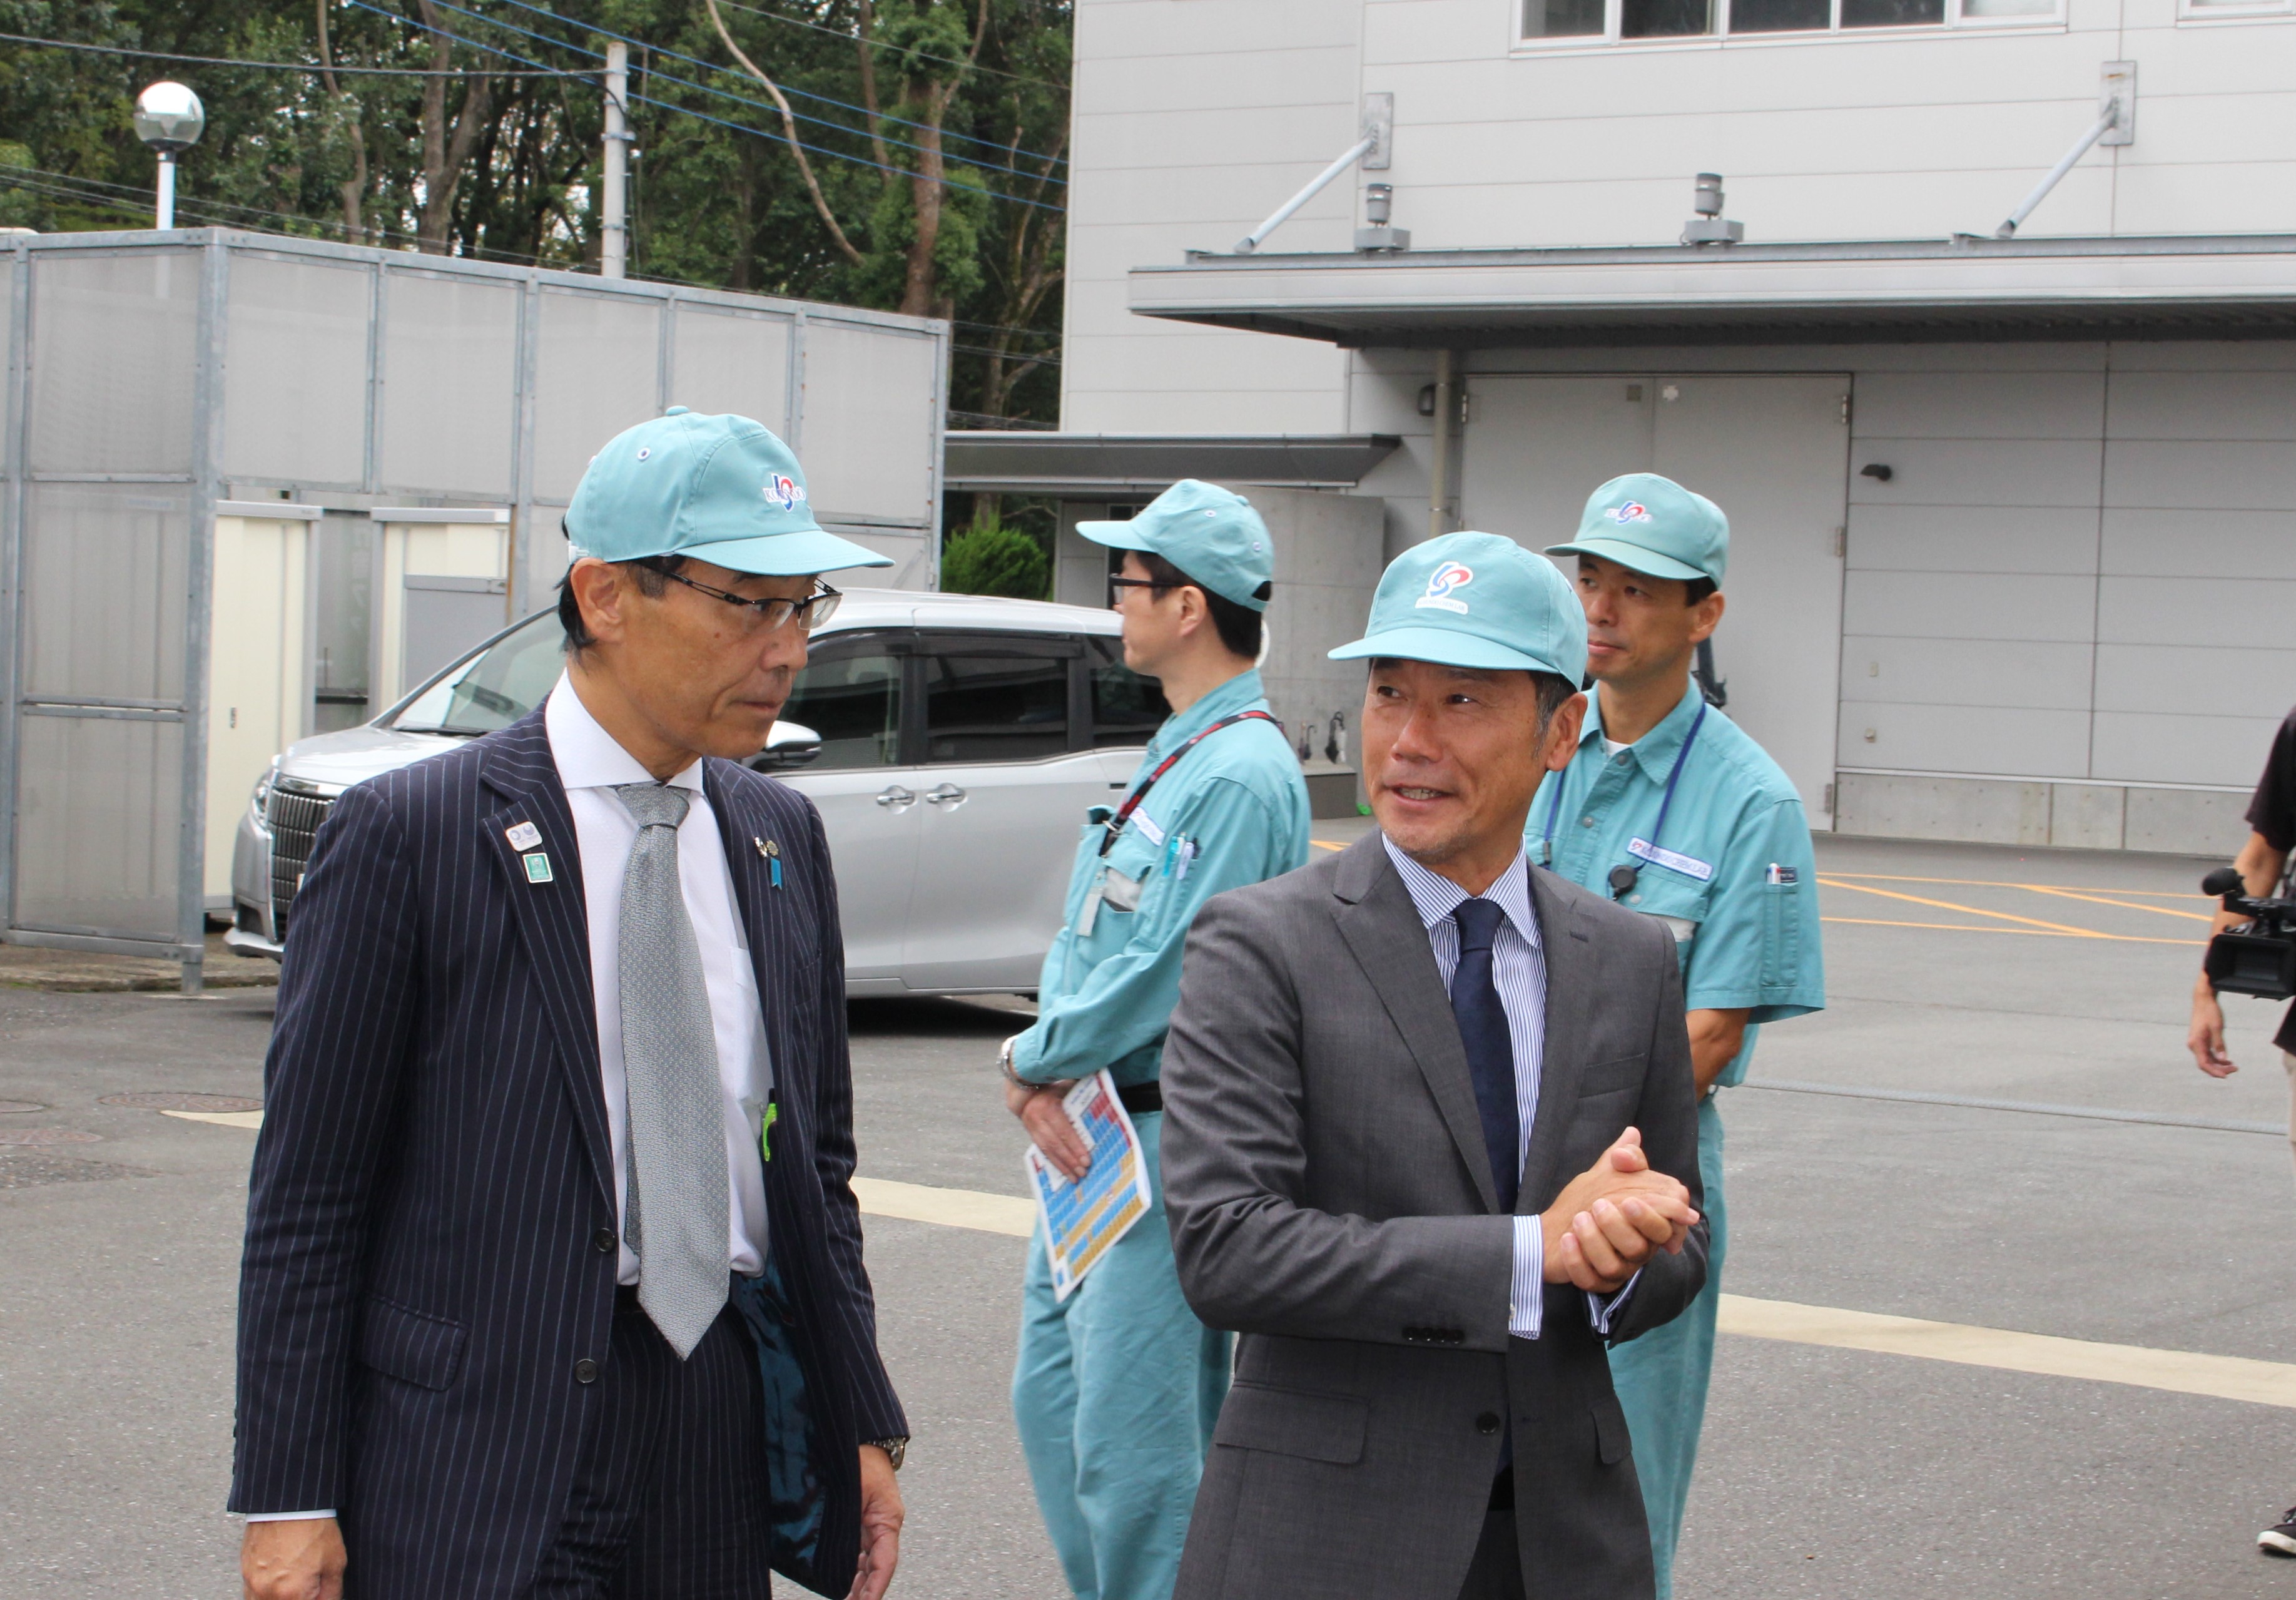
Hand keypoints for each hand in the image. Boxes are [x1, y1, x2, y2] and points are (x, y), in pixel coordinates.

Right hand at [242, 1517, 345, 1599]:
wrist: (288, 1503)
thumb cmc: (313, 1528)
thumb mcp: (335, 1562)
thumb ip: (331, 1593)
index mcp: (292, 1595)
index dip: (315, 1598)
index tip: (318, 1591)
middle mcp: (267, 1594)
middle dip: (298, 1596)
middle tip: (308, 1583)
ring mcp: (252, 1584)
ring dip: (281, 1597)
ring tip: (294, 1582)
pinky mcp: (244, 1573)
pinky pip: (252, 1595)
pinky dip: (264, 1594)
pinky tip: (279, 1583)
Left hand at [847, 1445, 903, 1599]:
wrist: (860, 1434)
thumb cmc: (859, 1456)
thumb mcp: (853, 1489)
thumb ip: (848, 1520)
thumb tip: (835, 1551)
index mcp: (887, 1519)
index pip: (884, 1563)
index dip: (875, 1588)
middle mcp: (882, 1525)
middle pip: (876, 1567)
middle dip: (864, 1591)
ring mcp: (872, 1523)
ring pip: (867, 1561)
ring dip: (857, 1583)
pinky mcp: (861, 1519)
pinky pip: (859, 1550)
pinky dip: (852, 1568)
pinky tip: (842, 1580)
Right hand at [1015, 1084, 1088, 1181]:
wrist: (1024, 1091)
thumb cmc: (1051, 1088)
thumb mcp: (1064, 1087)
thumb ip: (1079, 1093)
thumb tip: (1101, 1096)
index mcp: (1049, 1107)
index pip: (1064, 1131)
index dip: (1075, 1146)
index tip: (1087, 1159)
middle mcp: (1038, 1120)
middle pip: (1056, 1144)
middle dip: (1070, 1160)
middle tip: (1083, 1172)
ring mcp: (1032, 1129)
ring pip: (1048, 1151)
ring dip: (1062, 1166)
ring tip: (1075, 1178)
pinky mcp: (1031, 1136)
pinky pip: (1043, 1152)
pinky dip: (1054, 1163)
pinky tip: (1064, 1172)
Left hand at [1541, 1129, 1697, 1294]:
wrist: (1554, 1225)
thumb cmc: (1588, 1199)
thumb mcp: (1605, 1172)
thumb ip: (1622, 1155)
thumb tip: (1632, 1133)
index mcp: (1647, 1224)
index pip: (1668, 1224)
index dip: (1655, 1215)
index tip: (1630, 1198)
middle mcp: (1637, 1249)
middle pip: (1643, 1247)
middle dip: (1621, 1226)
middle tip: (1599, 1205)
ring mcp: (1617, 1269)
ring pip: (1616, 1266)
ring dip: (1595, 1240)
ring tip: (1579, 1219)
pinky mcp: (1594, 1282)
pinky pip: (1590, 1280)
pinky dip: (1577, 1260)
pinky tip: (1567, 1239)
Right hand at [2190, 978, 2235, 1077]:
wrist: (2203, 1000)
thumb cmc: (2210, 1012)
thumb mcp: (2217, 1027)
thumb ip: (2219, 1044)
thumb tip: (2223, 1059)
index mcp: (2196, 1042)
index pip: (2204, 1063)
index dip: (2215, 1072)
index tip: (2227, 1076)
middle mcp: (2194, 1045)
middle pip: (2205, 1063)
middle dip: (2219, 1069)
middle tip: (2235, 1069)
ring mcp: (2196, 1043)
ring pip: (2206, 1059)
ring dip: (2219, 1064)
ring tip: (2234, 1066)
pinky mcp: (2199, 1040)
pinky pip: (2207, 1054)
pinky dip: (2216, 1058)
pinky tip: (2226, 1060)